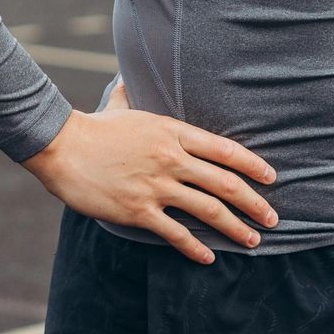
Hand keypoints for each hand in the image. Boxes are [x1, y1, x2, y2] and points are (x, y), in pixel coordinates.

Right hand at [22, 81, 277, 264]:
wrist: (60, 146)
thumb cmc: (91, 126)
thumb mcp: (120, 104)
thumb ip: (131, 93)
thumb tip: (127, 76)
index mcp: (172, 132)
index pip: (224, 149)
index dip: (253, 165)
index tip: (271, 178)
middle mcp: (170, 158)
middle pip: (226, 183)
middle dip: (255, 203)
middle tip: (272, 218)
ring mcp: (156, 185)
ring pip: (208, 210)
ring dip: (236, 227)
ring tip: (253, 240)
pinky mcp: (138, 210)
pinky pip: (175, 233)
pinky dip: (195, 247)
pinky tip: (208, 257)